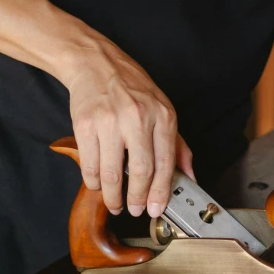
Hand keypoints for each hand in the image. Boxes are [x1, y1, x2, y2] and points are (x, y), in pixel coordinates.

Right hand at [63, 39, 193, 217]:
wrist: (96, 63)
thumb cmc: (131, 88)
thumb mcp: (163, 109)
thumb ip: (178, 145)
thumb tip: (189, 176)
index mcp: (162, 116)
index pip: (165, 163)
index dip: (161, 192)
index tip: (157, 208)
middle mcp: (138, 118)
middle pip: (140, 171)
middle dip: (138, 198)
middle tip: (135, 210)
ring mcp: (109, 121)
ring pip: (112, 173)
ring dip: (113, 196)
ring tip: (115, 204)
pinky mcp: (85, 124)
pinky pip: (90, 164)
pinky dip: (94, 182)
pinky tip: (98, 185)